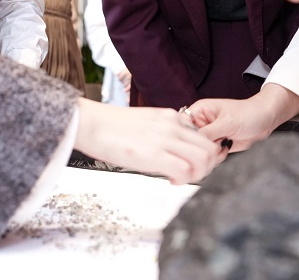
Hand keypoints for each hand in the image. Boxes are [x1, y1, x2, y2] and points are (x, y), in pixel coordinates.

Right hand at [71, 99, 223, 184]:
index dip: (204, 154)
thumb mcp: (144, 121)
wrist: (88, 123)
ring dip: (199, 174)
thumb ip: (162, 131)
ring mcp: (165, 139)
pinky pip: (186, 170)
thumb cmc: (108, 126)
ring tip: (183, 178)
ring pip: (204, 160)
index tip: (194, 164)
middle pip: (210, 149)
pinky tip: (171, 181)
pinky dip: (184, 180)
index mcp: (170, 117)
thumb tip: (170, 149)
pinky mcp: (154, 154)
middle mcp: (172, 125)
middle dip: (207, 166)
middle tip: (193, 175)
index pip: (203, 136)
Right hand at [184, 86, 298, 153]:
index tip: (194, 144)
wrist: (267, 120)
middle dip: (202, 147)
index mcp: (199, 111)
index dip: (185, 136)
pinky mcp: (216, 145)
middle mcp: (201, 123)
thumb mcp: (227, 122)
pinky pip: (210, 156)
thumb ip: (207, 133)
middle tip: (215, 145)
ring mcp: (209, 135)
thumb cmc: (249, 113)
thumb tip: (192, 143)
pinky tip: (226, 150)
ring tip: (224, 145)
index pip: (182, 125)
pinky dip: (217, 157)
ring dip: (211, 153)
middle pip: (190, 142)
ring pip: (200, 152)